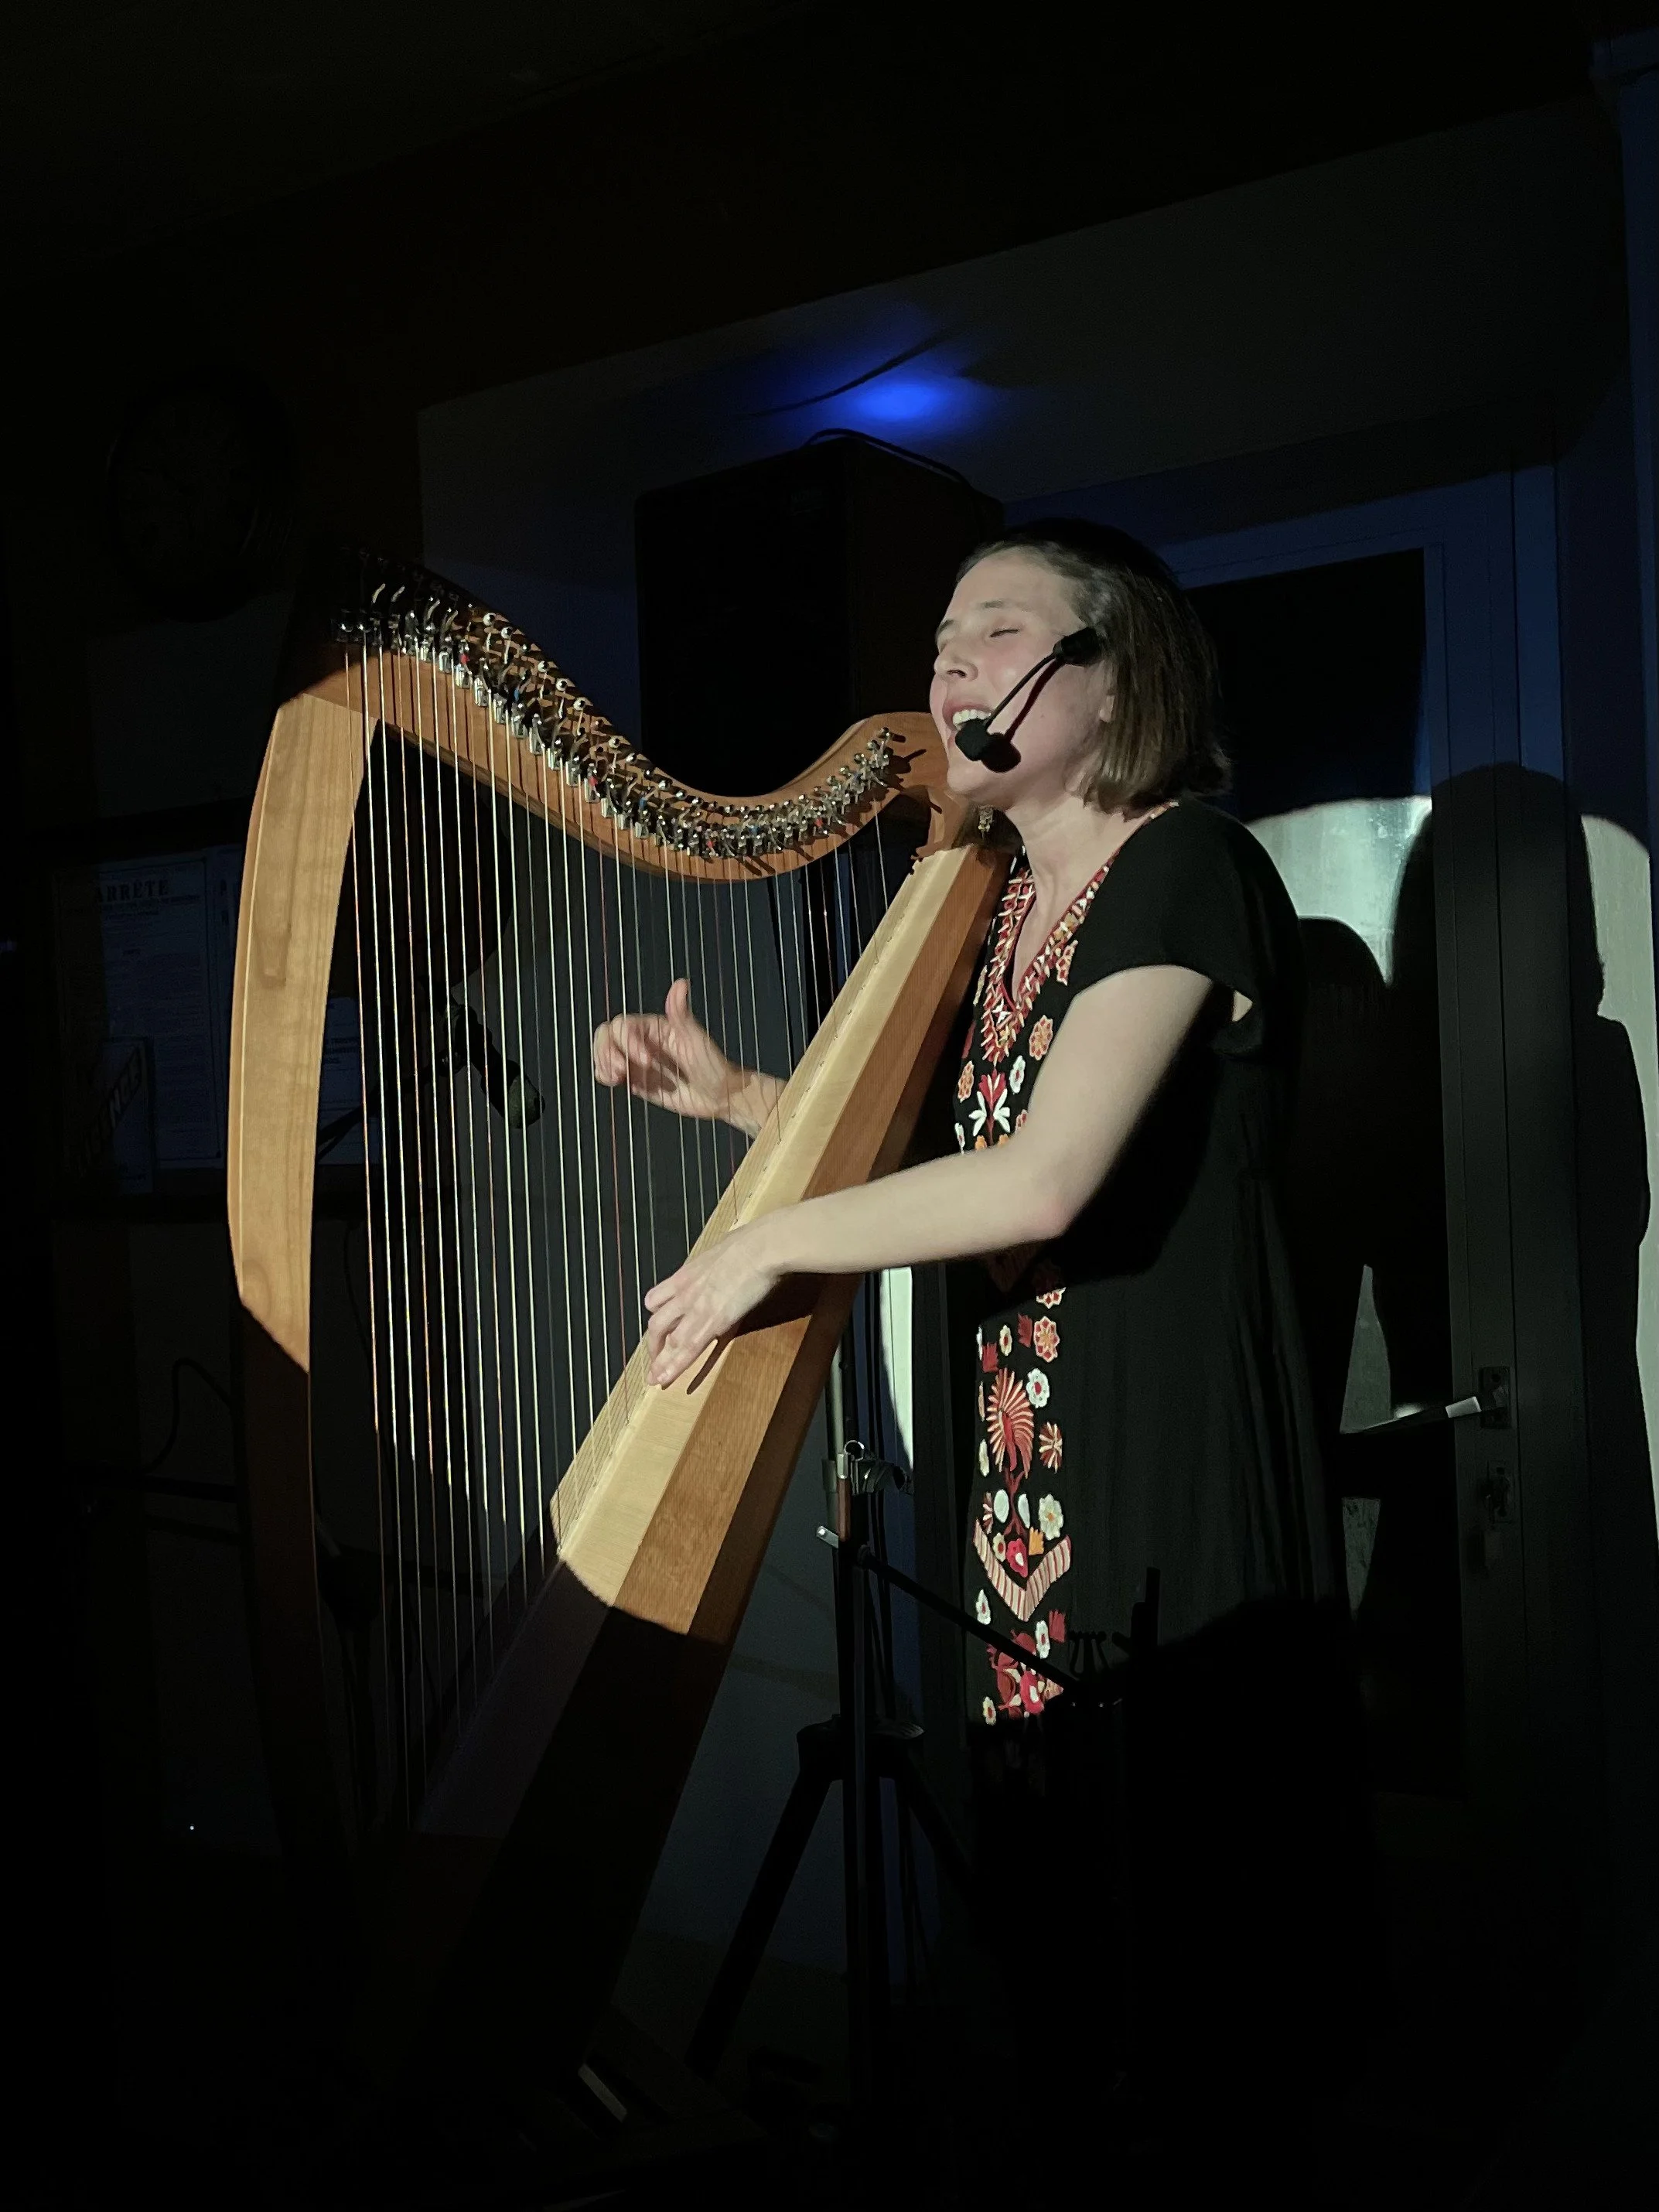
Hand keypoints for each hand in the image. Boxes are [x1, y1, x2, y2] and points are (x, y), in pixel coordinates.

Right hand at [593, 978, 739, 1121]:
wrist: (719, 1096)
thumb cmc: (712, 1065)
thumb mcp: (696, 1039)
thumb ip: (681, 1014)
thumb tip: (680, 984)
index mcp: (654, 1027)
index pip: (624, 1026)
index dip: (628, 1042)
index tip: (646, 1061)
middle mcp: (642, 1041)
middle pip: (607, 1036)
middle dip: (608, 1052)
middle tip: (622, 1071)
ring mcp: (637, 1060)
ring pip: (604, 1053)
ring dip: (604, 1063)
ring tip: (618, 1078)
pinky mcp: (636, 1080)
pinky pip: (609, 1073)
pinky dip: (605, 1075)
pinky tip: (616, 1082)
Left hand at [644, 1220, 784, 1386]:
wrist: (761, 1249)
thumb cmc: (749, 1243)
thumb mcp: (721, 1248)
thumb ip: (717, 1260)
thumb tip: (726, 1254)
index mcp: (685, 1275)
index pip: (656, 1300)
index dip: (655, 1317)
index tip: (656, 1329)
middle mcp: (684, 1294)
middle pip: (657, 1324)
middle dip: (653, 1346)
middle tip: (654, 1360)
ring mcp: (695, 1309)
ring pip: (667, 1341)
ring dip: (660, 1362)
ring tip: (656, 1379)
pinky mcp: (712, 1323)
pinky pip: (687, 1349)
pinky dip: (675, 1367)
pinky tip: (666, 1379)